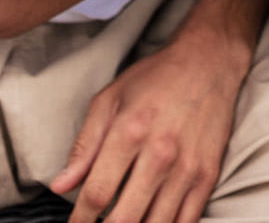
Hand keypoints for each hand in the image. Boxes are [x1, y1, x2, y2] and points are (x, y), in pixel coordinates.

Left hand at [51, 24, 251, 222]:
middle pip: (125, 218)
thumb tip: (60, 185)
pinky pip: (187, 221)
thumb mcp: (109, 101)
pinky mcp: (208, 176)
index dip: (80, 220)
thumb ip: (84, 146)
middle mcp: (159, 154)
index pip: (97, 194)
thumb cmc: (154, 79)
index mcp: (129, 132)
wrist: (208, 62)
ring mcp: (187, 168)